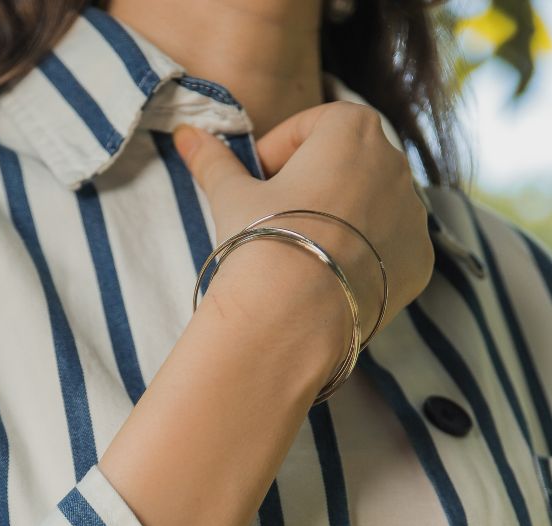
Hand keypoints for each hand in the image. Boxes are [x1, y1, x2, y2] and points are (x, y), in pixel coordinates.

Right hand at [173, 101, 434, 341]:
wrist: (293, 317)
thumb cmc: (262, 242)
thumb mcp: (231, 196)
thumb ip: (214, 160)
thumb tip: (186, 134)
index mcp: (353, 127)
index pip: (311, 127)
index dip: (277, 155)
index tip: (257, 185)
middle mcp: (395, 161)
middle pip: (346, 165)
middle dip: (314, 187)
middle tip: (277, 224)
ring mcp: (415, 213)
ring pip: (373, 208)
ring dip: (342, 222)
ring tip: (304, 257)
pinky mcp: (420, 260)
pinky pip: (392, 250)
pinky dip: (366, 260)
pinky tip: (333, 281)